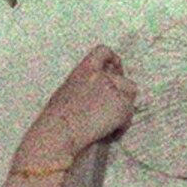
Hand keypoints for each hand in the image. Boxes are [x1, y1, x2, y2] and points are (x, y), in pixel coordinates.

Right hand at [16, 47, 133, 166]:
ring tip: (108, 126)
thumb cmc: (56, 121)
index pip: (103, 52)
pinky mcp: (122, 105)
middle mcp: (100, 75)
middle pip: (123, 80)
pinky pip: (129, 116)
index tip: (116, 69)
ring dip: (123, 111)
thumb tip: (98, 97)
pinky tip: (109, 135)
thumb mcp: (66, 93)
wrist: (59, 133)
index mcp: (84, 70)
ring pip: (129, 96)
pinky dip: (121, 127)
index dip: (113, 60)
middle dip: (121, 94)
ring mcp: (113, 89)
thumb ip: (85, 88)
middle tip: (113, 110)